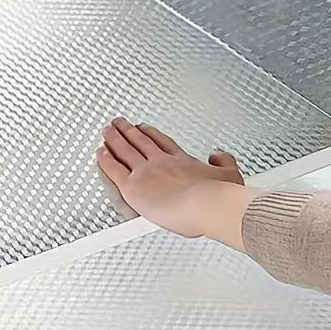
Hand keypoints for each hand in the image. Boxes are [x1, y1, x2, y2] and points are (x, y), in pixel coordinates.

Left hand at [97, 117, 253, 246]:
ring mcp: (146, 173)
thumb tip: (219, 154)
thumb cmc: (219, 196)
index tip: (144, 129)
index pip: (161, 143)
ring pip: (125, 151)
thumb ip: (223, 161)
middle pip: (140, 142)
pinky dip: (105, 160)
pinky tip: (100, 153)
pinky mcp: (133, 187)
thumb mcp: (230, 174)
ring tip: (106, 131)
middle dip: (128, 132)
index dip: (151, 134)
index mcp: (182, 161)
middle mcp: (161, 163)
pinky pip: (114, 170)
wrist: (208, 205)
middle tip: (119, 124)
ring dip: (114, 139)